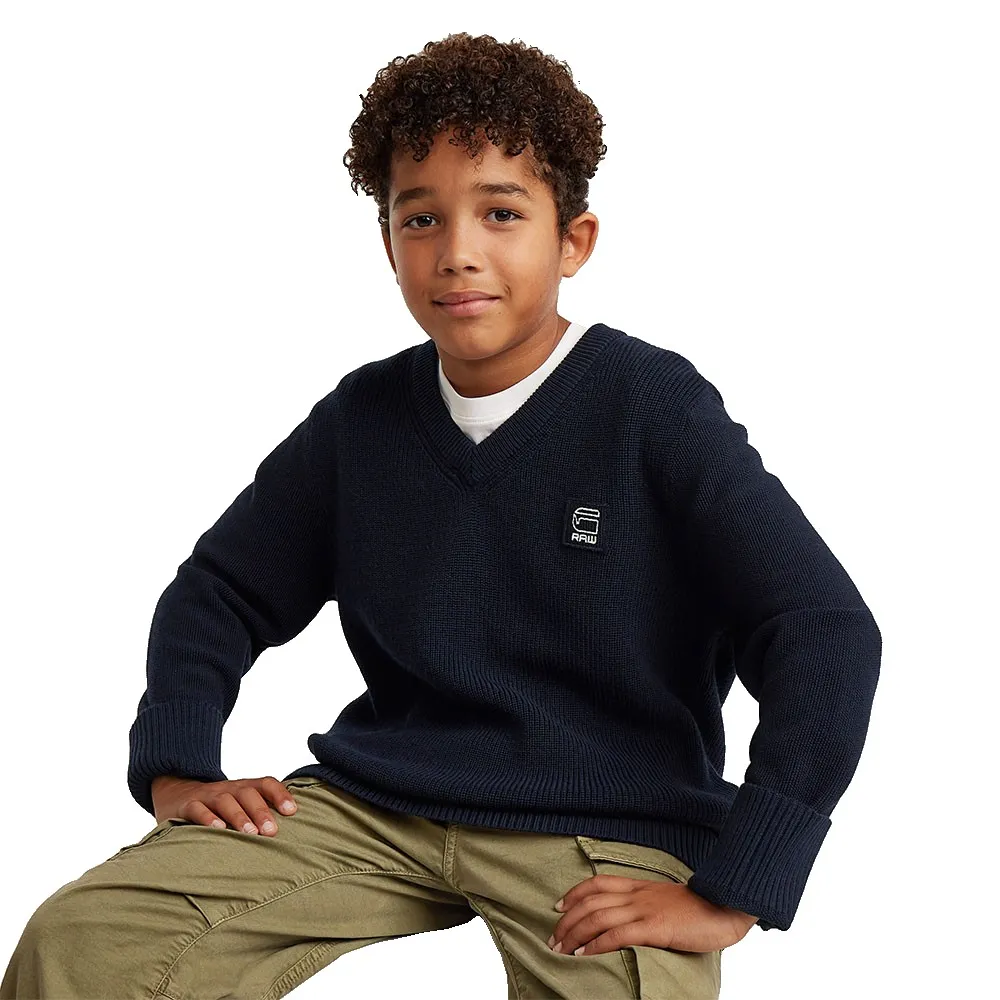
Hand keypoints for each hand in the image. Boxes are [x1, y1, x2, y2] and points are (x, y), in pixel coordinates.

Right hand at [149, 774, 297, 836]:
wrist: (175, 794)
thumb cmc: (217, 808)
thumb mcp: (239, 806)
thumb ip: (260, 815)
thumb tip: (292, 834)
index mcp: (244, 788)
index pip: (266, 783)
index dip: (280, 794)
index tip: (292, 811)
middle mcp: (228, 789)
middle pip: (247, 793)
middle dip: (261, 811)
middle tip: (272, 831)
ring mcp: (207, 796)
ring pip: (225, 801)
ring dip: (239, 816)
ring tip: (249, 833)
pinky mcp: (187, 806)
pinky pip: (198, 809)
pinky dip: (207, 818)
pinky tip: (217, 829)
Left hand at [548, 874, 757, 956]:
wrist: (726, 906)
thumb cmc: (700, 909)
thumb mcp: (667, 901)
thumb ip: (647, 905)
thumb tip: (630, 919)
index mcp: (640, 886)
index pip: (598, 883)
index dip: (574, 894)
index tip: (558, 907)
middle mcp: (638, 895)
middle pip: (591, 901)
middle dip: (567, 920)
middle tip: (553, 937)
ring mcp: (645, 909)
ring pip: (598, 916)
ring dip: (574, 933)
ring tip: (560, 949)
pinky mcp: (655, 927)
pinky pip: (618, 933)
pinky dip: (596, 943)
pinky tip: (584, 953)